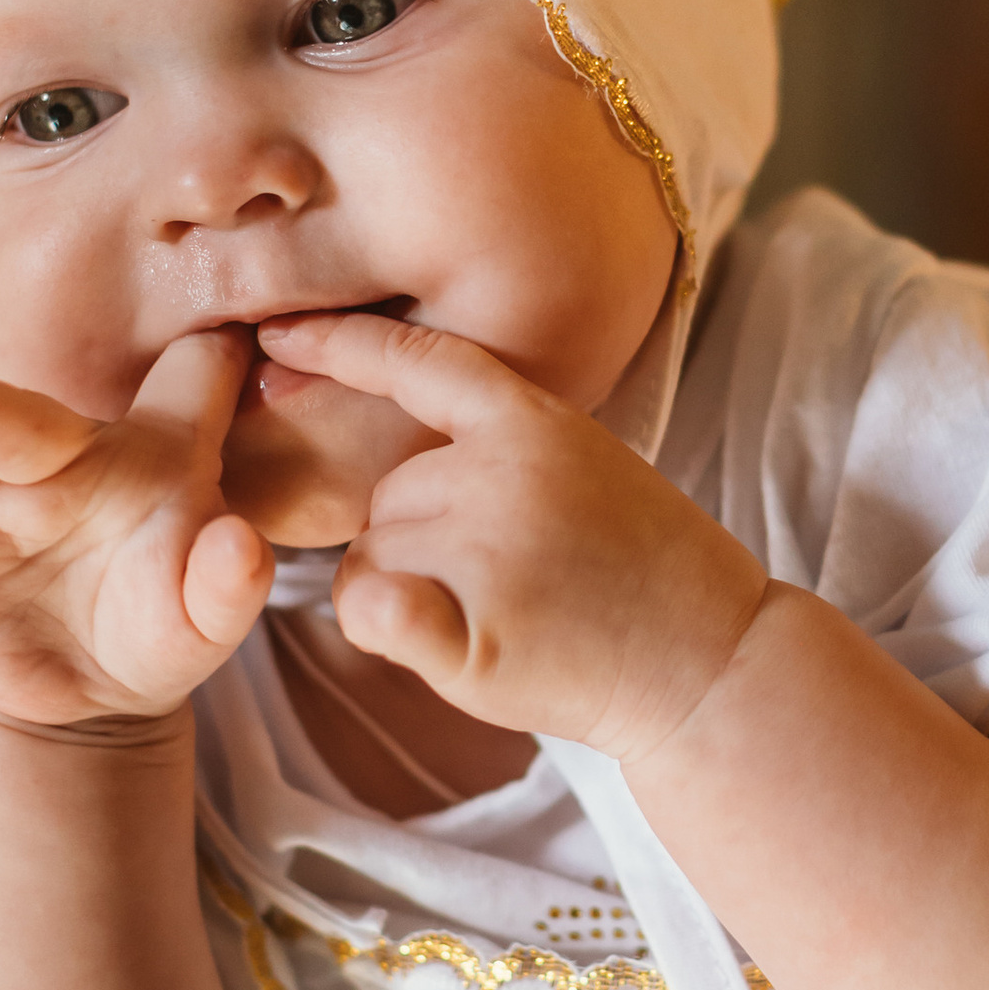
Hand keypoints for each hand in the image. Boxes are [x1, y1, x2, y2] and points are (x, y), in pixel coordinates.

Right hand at [0, 333, 272, 728]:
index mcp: (131, 457)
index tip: (180, 334)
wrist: (99, 688)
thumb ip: (230, 579)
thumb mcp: (211, 607)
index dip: (173, 374)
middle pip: (7, 427)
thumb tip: (242, 549)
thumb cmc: (167, 616)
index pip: (158, 407)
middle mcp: (49, 467)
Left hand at [253, 311, 768, 759]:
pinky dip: (380, 618)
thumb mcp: (580, 462)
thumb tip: (385, 468)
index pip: (421, 363)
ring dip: (413, 598)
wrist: (713, 657)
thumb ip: (491, 447)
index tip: (275, 332)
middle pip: (384, 497)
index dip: (343, 344)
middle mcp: (501, 471)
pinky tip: (425, 633)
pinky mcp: (476, 632)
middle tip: (521, 580)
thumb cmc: (640, 566)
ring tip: (515, 618)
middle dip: (419, 543)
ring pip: (371, 563)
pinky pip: (375, 608)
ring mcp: (486, 549)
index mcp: (533, 419)